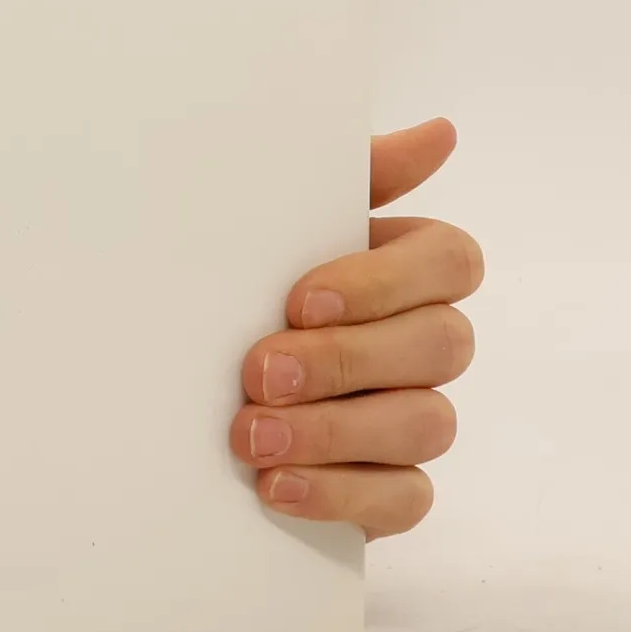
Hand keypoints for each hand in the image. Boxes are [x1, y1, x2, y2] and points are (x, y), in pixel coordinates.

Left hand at [232, 118, 480, 537]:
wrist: (179, 376)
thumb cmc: (247, 279)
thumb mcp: (277, 222)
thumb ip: (353, 177)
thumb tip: (440, 132)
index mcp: (408, 265)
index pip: (451, 261)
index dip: (383, 283)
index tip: (299, 300)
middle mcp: (425, 339)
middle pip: (442, 346)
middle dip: (346, 362)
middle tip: (258, 372)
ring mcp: (414, 415)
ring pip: (427, 425)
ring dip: (334, 432)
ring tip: (251, 435)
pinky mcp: (392, 485)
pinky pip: (407, 499)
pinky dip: (341, 495)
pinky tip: (277, 487)